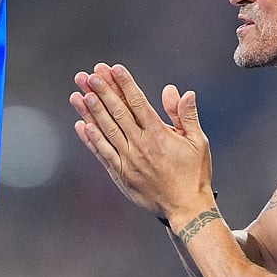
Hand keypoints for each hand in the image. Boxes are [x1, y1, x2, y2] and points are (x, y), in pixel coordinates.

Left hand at [69, 63, 212, 224]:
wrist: (186, 209)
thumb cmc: (195, 173)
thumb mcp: (198, 142)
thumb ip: (186, 116)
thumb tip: (183, 92)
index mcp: (159, 135)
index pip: (138, 103)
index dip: (124, 84)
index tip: (113, 68)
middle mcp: (140, 146)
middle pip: (117, 113)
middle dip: (102, 91)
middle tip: (87, 75)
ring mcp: (128, 161)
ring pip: (105, 131)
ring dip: (91, 111)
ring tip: (78, 94)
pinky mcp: (121, 175)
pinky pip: (102, 153)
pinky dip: (91, 139)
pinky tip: (81, 124)